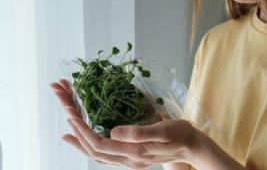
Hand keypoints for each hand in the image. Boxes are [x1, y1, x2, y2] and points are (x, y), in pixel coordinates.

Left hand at [50, 79, 205, 168]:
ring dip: (81, 143)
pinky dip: (92, 148)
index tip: (73, 115)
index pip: (100, 144)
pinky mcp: (130, 157)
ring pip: (97, 156)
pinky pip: (105, 155)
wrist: (190, 146)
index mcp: (134, 153)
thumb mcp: (163, 130)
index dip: (84, 131)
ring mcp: (128, 161)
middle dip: (77, 134)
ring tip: (68, 133)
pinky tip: (87, 141)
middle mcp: (128, 161)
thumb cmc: (179, 134)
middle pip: (94, 151)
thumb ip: (139, 133)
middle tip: (66, 115)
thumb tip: (113, 132)